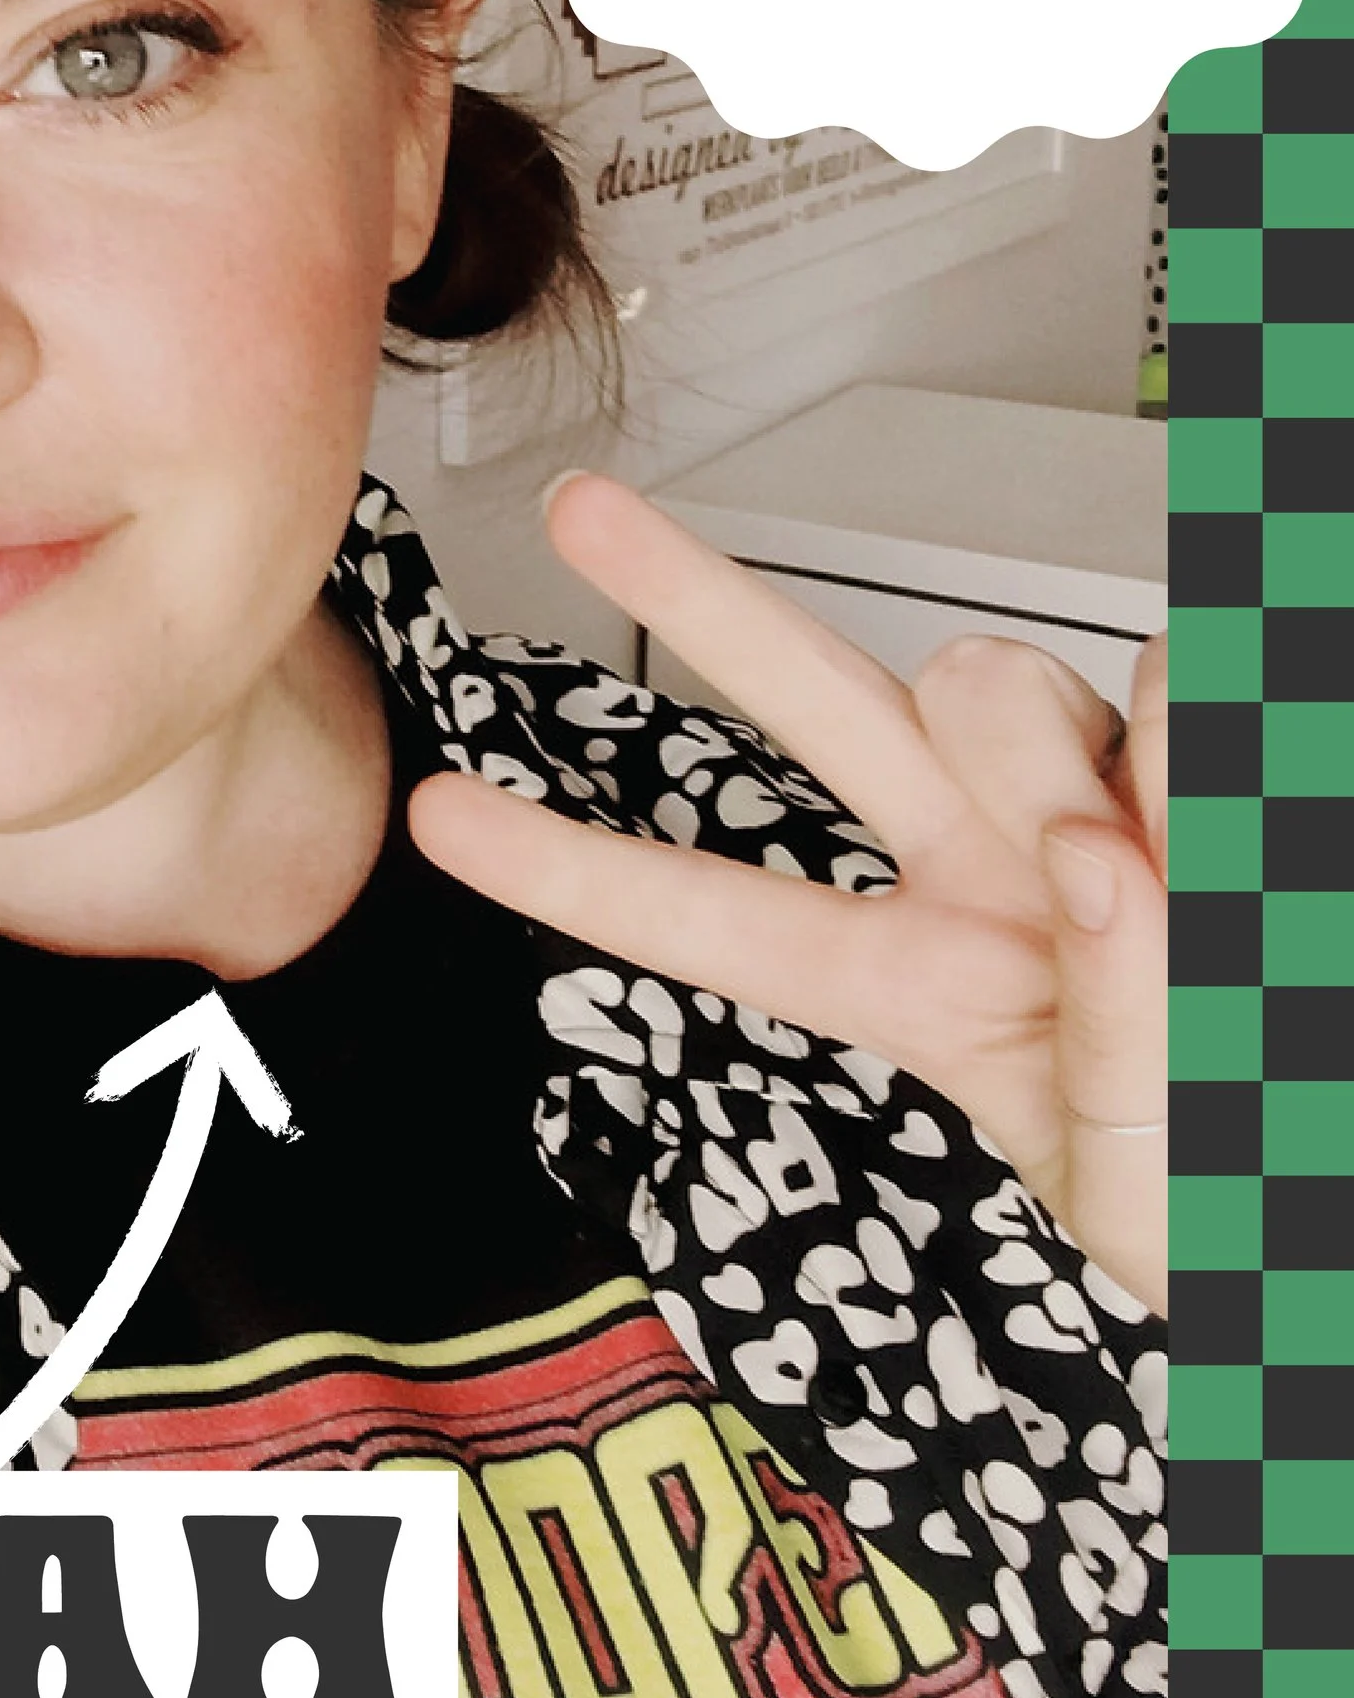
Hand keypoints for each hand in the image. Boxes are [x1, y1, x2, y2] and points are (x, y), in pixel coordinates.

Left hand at [406, 472, 1168, 1312]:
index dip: (573, 868)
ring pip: (987, 683)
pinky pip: (1174, 679)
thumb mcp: (1146, 1183)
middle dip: (689, 593)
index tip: (432, 816)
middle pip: (809, 699)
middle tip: (575, 507)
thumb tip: (1105, 864)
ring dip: (1047, 775)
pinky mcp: (1203, 745)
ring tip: (1155, 884)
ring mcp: (1089, 796)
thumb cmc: (1237, 1191)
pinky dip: (1200, 745)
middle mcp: (986, 866)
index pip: (720, 920)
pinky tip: (1238, 824)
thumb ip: (1117, 1039)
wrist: (1323, 1167)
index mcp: (925, 989)